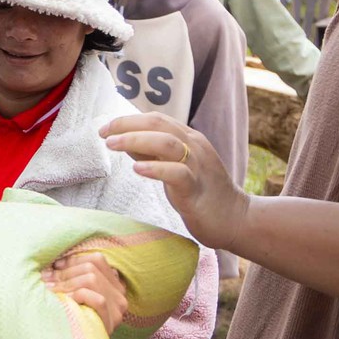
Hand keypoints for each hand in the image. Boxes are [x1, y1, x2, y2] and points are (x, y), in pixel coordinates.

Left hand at [46, 248, 129, 331]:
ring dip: (66, 284)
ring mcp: (118, 309)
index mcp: (113, 285)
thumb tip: (52, 263)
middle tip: (45, 279)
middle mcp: (120, 295)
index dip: (73, 259)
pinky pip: (98, 299)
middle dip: (64, 273)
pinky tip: (65, 302)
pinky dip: (78, 296)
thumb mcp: (74, 296)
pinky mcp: (112, 321)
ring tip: (49, 290)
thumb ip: (73, 278)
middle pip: (91, 269)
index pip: (97, 259)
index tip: (55, 266)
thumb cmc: (71, 321)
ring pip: (92, 280)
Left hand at [104, 111, 244, 246]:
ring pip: (168, 143)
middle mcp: (195, 147)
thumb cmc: (201, 193)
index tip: (105, 128)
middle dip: (128, 125)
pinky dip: (156, 168)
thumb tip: (125, 141)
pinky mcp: (196, 189)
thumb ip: (154, 153)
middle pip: (159, 125)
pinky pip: (177, 173)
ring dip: (136, 140)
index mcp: (189, 139)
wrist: (234, 219)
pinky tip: (137, 169)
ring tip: (112, 145)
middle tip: (104, 133)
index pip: (157, 119)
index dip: (128, 120)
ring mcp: (198, 166)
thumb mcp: (175, 167)